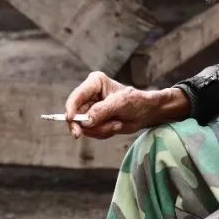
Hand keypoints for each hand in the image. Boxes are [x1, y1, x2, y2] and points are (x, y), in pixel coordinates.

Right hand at [64, 72, 190, 138]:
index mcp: (94, 83)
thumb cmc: (137, 101)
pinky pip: (92, 132)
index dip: (70, 108)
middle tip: (78, 135)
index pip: (76, 96)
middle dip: (84, 125)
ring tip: (117, 124)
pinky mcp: (94, 121)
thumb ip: (102, 111)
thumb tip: (86, 121)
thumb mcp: (121, 103)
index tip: (70, 119)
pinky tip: (116, 126)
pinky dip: (103, 133)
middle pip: (75, 114)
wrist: (148, 113)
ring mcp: (91, 109)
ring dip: (100, 129)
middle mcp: (90, 95)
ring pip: (84, 126)